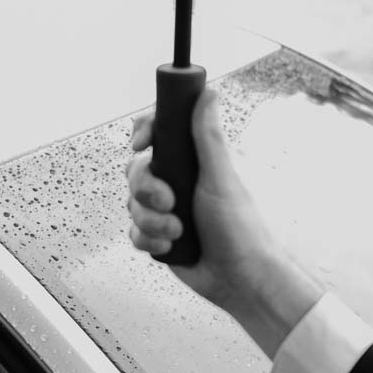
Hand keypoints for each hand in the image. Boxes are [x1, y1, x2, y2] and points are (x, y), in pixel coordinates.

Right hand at [126, 88, 323, 356]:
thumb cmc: (239, 227)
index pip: (158, 133)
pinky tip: (171, 247)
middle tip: (170, 201)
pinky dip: (149, 240)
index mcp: (193, 161)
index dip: (144, 133)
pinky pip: (134, 231)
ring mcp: (166, 210)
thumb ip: (208, 136)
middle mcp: (177, 182)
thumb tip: (208, 93)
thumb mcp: (221, 177)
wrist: (239, 279)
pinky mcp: (158, 236)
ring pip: (132, 204)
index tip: (141, 143)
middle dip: (147, 188)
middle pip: (136, 170)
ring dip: (151, 220)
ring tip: (178, 230)